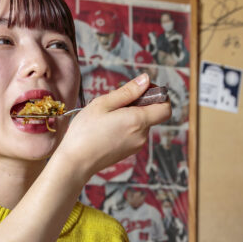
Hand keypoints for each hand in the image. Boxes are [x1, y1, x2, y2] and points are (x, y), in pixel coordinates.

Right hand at [54, 74, 170, 180]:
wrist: (76, 161)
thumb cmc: (86, 132)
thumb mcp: (103, 103)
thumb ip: (128, 91)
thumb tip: (146, 79)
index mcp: (138, 121)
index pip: (166, 108)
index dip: (159, 96)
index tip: (144, 90)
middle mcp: (142, 135)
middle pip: (152, 114)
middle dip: (139, 104)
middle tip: (115, 103)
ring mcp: (137, 145)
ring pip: (141, 123)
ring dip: (130, 115)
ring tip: (107, 117)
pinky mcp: (130, 151)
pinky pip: (134, 133)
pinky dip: (126, 126)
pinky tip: (107, 128)